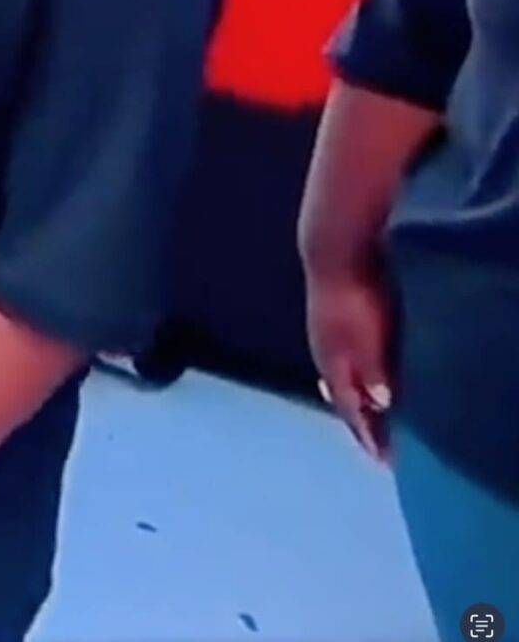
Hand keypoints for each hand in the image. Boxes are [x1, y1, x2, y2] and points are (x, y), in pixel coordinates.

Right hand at [305, 265, 394, 460]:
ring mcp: (325, 336)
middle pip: (344, 399)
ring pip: (341, 380)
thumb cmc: (354, 296)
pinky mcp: (330, 320)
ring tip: (371, 414)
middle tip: (379, 443)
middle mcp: (325, 355)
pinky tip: (361, 372)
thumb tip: (381, 403)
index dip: (368, 435)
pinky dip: (353, 378)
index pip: (352, 410)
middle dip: (360, 422)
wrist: (333, 249)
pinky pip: (342, 362)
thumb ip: (372, 370)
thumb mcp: (367, 338)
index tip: (385, 460)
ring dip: (356, 400)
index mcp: (334, 364)